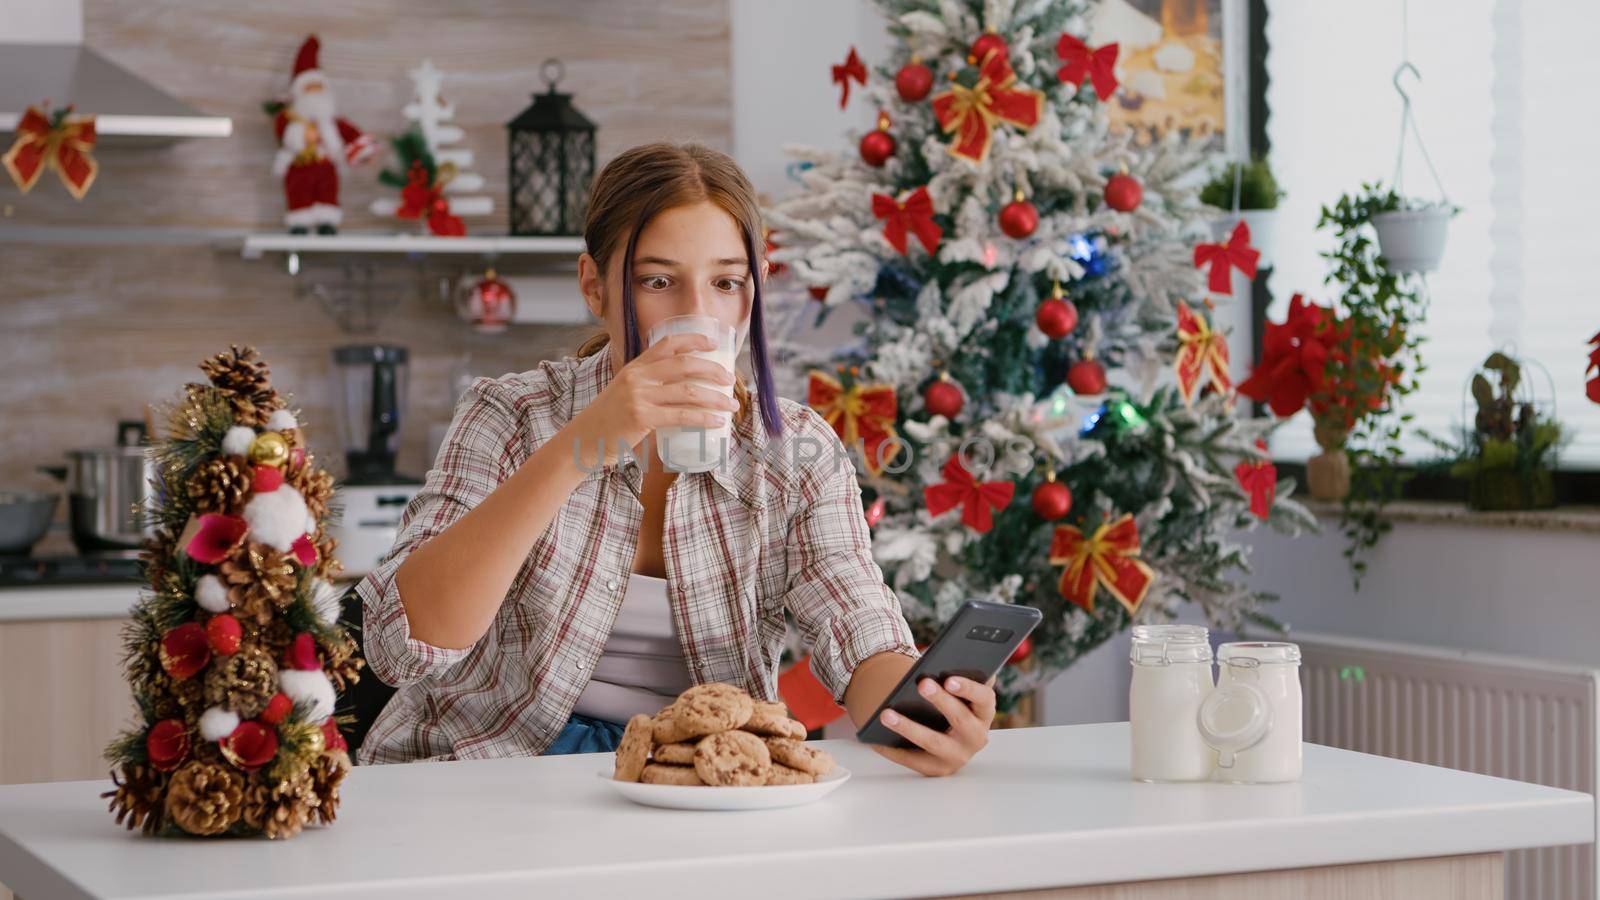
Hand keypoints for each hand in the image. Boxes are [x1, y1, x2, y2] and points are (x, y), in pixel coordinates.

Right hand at [566, 333, 737, 465]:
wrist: (582, 442)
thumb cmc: (607, 422)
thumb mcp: (624, 394)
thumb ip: (647, 390)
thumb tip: (682, 396)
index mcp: (634, 367)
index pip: (667, 343)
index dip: (694, 339)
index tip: (714, 342)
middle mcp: (637, 377)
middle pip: (685, 364)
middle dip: (713, 370)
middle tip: (730, 379)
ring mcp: (639, 396)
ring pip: (688, 391)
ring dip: (716, 398)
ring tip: (732, 404)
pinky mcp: (641, 417)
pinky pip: (682, 415)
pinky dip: (704, 418)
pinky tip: (717, 422)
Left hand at [869, 674, 996, 775]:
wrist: (949, 734)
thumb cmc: (951, 702)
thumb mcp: (959, 691)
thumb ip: (956, 678)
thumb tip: (942, 665)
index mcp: (984, 712)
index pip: (984, 699)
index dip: (969, 689)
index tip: (949, 679)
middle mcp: (976, 737)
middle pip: (960, 720)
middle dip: (941, 701)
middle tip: (922, 683)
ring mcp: (958, 756)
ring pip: (933, 742)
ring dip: (909, 728)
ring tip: (886, 714)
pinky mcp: (938, 769)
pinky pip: (913, 760)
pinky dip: (892, 749)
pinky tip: (875, 738)